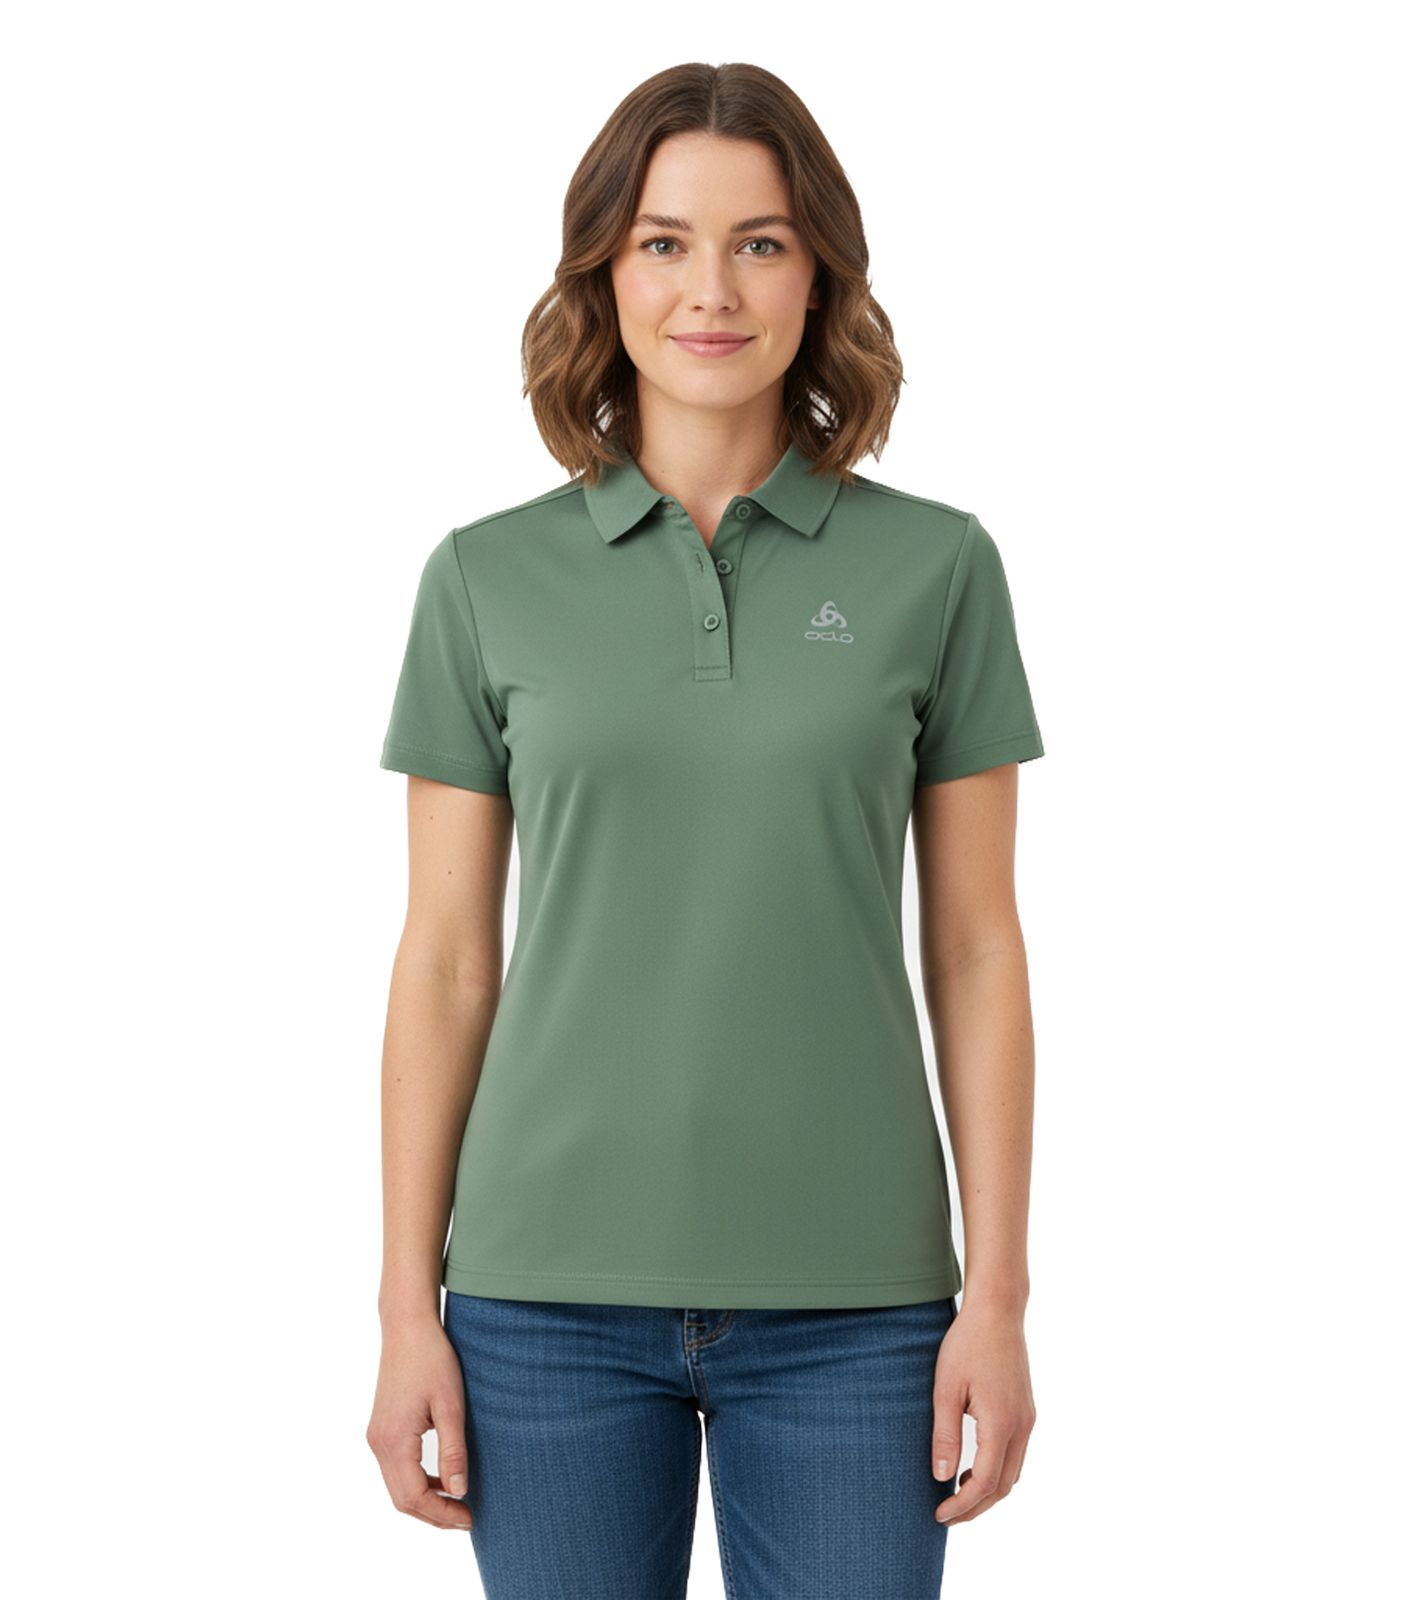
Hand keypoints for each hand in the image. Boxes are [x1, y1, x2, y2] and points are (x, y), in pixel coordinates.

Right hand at [366, 1315, 472, 1530]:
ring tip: (457, 1504)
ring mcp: (376, 1436)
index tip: (470, 1518)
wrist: (407, 1326)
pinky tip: (441, 1479)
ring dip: (425, 1500)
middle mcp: (378, 1443)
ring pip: (397, 1486)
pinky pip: (396, 1469)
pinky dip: (417, 1482)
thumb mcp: (450, 1405)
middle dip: (433, 1514)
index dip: (441, 1514)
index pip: (414, 1497)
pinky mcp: (381, 1428)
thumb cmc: (432, 1359)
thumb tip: (459, 1493)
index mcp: (393, 1441)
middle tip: (466, 1519)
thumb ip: (453, 1451)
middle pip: (402, 1499)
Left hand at [930, 1301, 1035, 1524]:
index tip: (939, 1515)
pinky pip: (1015, 1454)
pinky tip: (973, 1468)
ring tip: (956, 1496)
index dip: (963, 1505)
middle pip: (1004, 1486)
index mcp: (1002, 1423)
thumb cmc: (967, 1345)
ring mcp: (1028, 1419)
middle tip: (946, 1515)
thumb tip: (941, 1477)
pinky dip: (996, 1472)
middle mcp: (1022, 1426)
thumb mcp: (946, 1389)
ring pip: (1013, 1473)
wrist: (997, 1312)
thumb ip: (945, 1435)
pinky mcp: (1026, 1411)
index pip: (986, 1483)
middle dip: (976, 1507)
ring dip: (988, 1491)